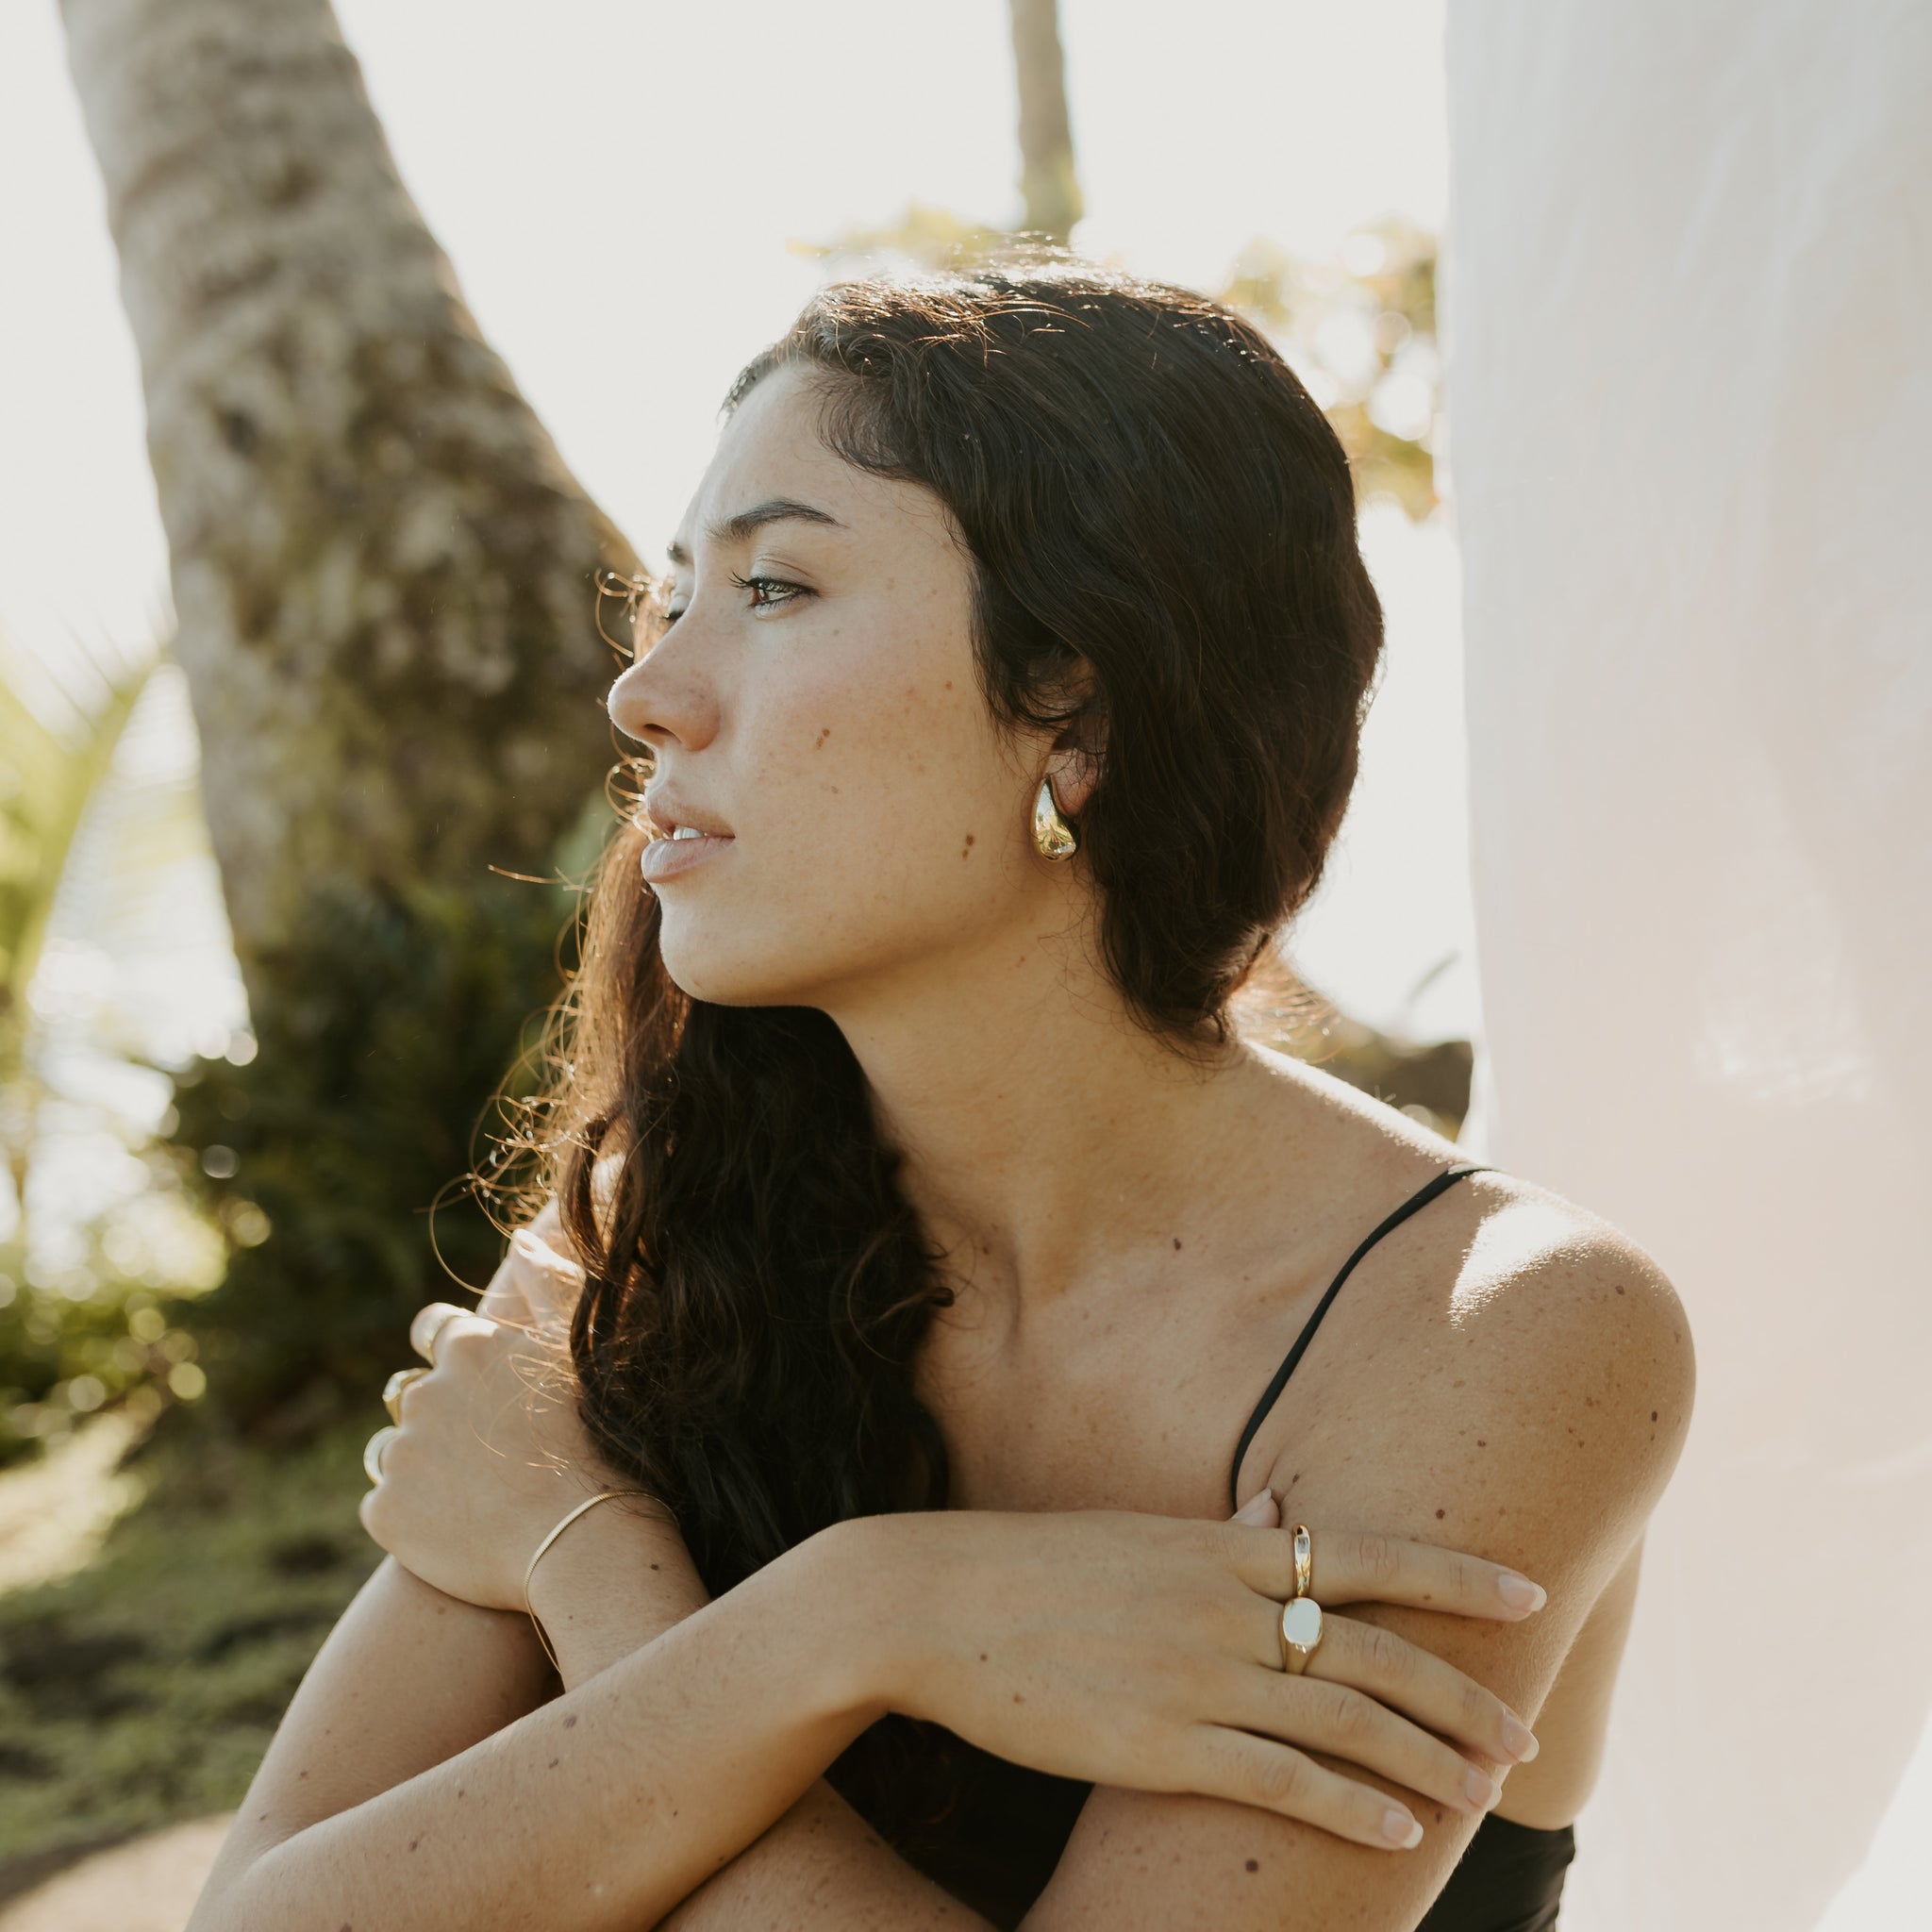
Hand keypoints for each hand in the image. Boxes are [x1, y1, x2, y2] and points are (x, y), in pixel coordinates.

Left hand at [358, 1217, 667, 1613]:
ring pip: (393, 1449)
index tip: (476, 1382)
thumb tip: (517, 1238)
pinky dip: (412, 1514)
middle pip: (414, 1395)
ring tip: (472, 1492)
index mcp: (469, 1347)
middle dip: (442, 1415)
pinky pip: (385, 1506)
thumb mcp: (582, 1348)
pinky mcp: (386, 1513)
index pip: (433, 1330)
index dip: (452, 1351)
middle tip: (490, 1451)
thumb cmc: (598, 1440)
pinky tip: (459, 1526)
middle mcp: (425, 1393)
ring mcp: (402, 1454)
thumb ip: (547, 1284)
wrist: (584, 1539)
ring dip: (421, 1462)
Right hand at [846, 1497, 1544, 1850]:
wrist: (930, 1603)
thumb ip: (1220, 1532)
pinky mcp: (1159, 1744)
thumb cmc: (1035, 1568)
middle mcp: (1226, 1604)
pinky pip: (1279, 1778)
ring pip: (1344, 1719)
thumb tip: (1278, 1509)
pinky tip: (1396, 1832)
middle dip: (1463, 1698)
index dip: (1457, 1580)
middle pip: (1377, 1649)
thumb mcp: (1139, 1536)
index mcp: (1222, 1545)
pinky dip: (1349, 1805)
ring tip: (1481, 1797)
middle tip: (1524, 1739)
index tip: (1528, 1597)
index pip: (1369, 1554)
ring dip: (1425, 1761)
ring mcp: (1196, 1674)